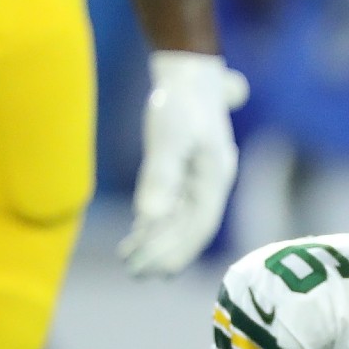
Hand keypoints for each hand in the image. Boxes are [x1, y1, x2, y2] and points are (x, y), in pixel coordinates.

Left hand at [120, 51, 249, 276]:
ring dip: (158, 244)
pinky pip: (173, 207)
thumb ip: (160, 177)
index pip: (197, 226)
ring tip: (133, 264)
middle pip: (190, 229)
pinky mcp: (186, 173)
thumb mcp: (169, 137)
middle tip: (137, 275)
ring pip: (181, 221)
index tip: (155, 271)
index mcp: (215, 179)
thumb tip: (149, 217)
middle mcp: (211, 184)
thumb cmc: (181, 101)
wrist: (189, 73)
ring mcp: (200, 180)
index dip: (177, 251)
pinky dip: (155, 225)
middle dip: (165, 254)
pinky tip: (138, 237)